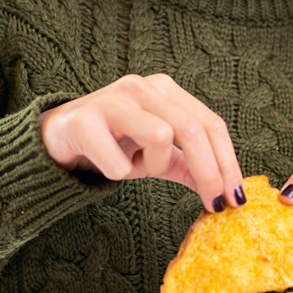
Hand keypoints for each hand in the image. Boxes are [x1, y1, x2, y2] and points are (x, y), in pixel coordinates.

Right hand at [39, 74, 244, 212]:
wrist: (56, 137)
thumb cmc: (112, 142)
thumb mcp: (156, 155)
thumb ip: (189, 166)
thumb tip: (226, 191)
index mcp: (165, 90)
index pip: (211, 124)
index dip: (228, 162)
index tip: (235, 198)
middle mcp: (143, 87)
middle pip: (193, 129)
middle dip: (210, 172)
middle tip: (215, 205)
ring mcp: (113, 99)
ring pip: (160, 136)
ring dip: (153, 165)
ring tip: (135, 165)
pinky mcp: (85, 120)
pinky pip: (118, 162)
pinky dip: (118, 173)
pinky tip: (107, 165)